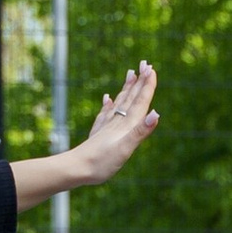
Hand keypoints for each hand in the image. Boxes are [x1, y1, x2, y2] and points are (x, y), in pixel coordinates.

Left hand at [9, 63, 158, 213]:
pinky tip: (107, 98)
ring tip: (130, 74)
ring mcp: (106, 126)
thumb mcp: (125, 149)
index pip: (140, 102)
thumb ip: (140, 132)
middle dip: (139, 82)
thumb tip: (156, 113)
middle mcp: (117, 122)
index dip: (147, 86)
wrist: (76, 168)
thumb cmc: (101, 162)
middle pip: (130, 98)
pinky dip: (108, 104)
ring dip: (126, 89)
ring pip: (119, 103)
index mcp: (126, 125)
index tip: (151, 69)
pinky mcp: (98, 133)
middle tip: (144, 64)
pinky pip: (104, 114)